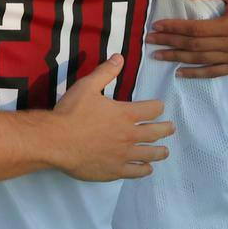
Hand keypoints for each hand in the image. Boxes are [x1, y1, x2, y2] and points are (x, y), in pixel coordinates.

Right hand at [45, 56, 172, 180]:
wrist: (56, 141)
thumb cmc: (71, 112)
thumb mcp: (87, 86)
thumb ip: (105, 72)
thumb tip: (120, 57)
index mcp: (125, 114)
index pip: (152, 109)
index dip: (158, 106)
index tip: (160, 106)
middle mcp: (129, 135)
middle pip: (156, 132)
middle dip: (166, 129)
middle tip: (171, 128)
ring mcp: (124, 155)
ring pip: (150, 154)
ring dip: (160, 152)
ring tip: (165, 151)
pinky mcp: (115, 170)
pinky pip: (136, 172)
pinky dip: (144, 170)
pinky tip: (147, 168)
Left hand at [146, 0, 227, 77]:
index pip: (195, 29)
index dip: (174, 28)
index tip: (157, 26)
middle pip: (194, 46)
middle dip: (169, 42)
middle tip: (150, 40)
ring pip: (201, 60)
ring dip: (177, 58)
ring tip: (158, 55)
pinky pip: (214, 72)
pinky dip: (196, 74)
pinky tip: (179, 72)